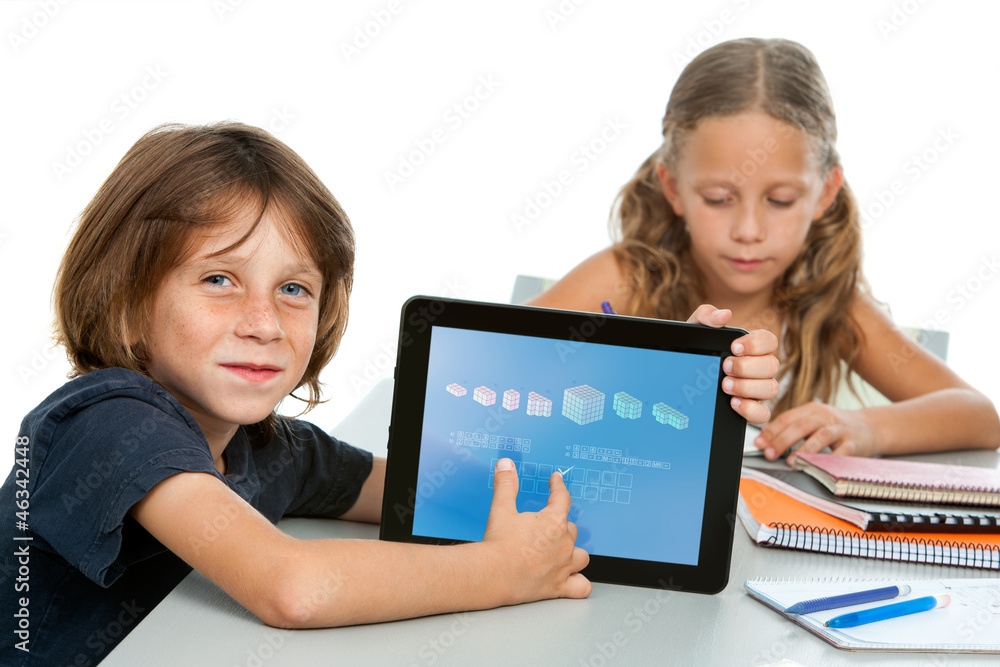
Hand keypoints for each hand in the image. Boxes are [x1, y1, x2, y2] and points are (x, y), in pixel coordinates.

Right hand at [482, 459, 590, 602]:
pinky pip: (582, 586)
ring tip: (565, 551)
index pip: (562, 498)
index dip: (559, 486)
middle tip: (549, 525)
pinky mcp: (559, 587)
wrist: (493, 574)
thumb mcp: (501, 508)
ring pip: (581, 556)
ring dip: (575, 552)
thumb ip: (506, 484)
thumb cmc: (499, 545)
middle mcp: (563, 544)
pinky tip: (575, 580)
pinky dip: (580, 583)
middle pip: (571, 529)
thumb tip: (506, 465)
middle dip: (561, 525)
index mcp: (553, 522)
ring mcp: (563, 566)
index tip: (557, 480)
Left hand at [687, 305, 778, 424]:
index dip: (757, 344)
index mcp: (751, 347)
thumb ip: (707, 316)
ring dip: (747, 387)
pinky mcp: (750, 409)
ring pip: (771, 389)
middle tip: (725, 367)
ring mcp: (756, 390)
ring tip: (724, 385)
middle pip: (772, 366)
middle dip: (747, 367)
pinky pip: (763, 414)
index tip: (734, 347)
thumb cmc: (693, 350)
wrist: (677, 376)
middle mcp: (758, 368)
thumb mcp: (694, 329)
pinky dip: (750, 409)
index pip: (770, 341)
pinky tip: (733, 402)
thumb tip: (724, 314)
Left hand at [756, 401, 878, 462]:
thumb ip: (793, 427)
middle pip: (801, 426)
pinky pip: (841, 452)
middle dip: (782, 440)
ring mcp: (841, 429)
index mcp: (812, 410)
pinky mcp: (854, 443)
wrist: (871, 427)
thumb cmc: (836, 426)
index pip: (787, 418)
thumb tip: (766, 437)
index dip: (771, 431)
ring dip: (805, 449)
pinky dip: (829, 460)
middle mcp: (826, 417)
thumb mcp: (814, 420)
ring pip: (821, 436)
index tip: (758, 443)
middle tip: (769, 453)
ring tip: (792, 461)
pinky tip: (818, 468)